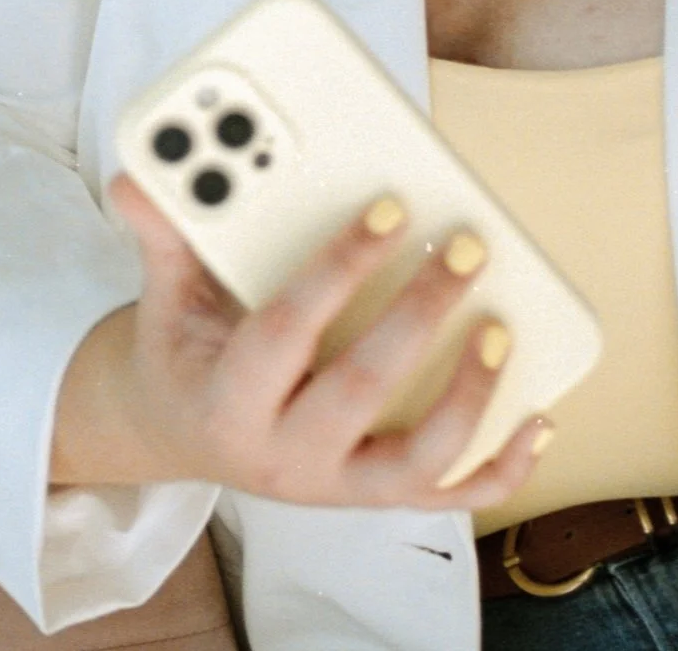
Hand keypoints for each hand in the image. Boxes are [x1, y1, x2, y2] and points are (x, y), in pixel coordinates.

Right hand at [49, 170, 550, 512]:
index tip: (390, 209)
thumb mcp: (164, 299)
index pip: (287, 331)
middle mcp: (283, 454)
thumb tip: (138, 178)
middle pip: (360, 390)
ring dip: (469, 397)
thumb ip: (164, 238)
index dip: (339, 269)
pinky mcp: (373, 499)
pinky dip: (501, 466)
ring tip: (501, 329)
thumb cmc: (188, 352)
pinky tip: (540, 417)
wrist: (181, 434)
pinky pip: (447, 496)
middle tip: (467, 249)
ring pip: (416, 459)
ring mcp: (335, 485)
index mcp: (227, 400)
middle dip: (419, 316)